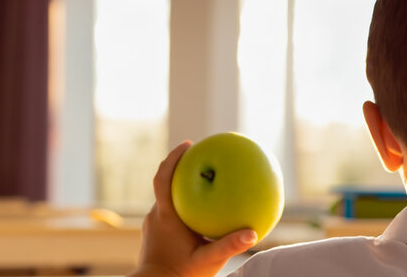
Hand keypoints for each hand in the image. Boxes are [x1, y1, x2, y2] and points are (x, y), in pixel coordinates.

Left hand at [128, 141, 257, 276]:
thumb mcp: (208, 261)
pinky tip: (201, 210)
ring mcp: (153, 224)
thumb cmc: (181, 276)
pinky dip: (183, 203)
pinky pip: (169, 210)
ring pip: (168, 198)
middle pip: (167, 183)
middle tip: (202, 155)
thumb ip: (229, 246)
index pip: (163, 178)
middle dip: (183, 167)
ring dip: (183, 186)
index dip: (173, 158)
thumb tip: (253, 233)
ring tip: (205, 180)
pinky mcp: (155, 233)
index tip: (188, 144)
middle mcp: (156, 216)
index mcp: (166, 216)